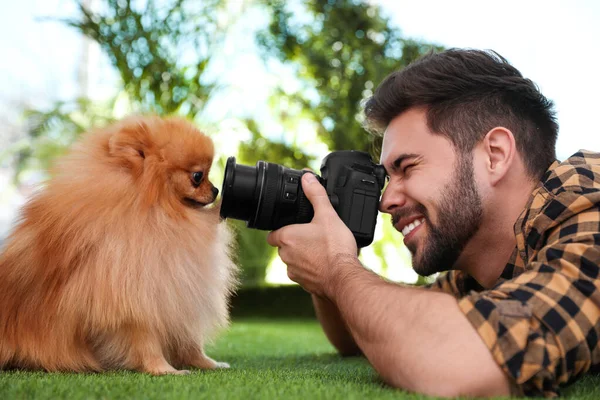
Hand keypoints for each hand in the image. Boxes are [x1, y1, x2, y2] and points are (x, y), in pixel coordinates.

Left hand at [267, 173, 358, 297]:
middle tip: (312, 235)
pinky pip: (303, 273)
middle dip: (295, 241)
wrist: (344, 278)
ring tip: (321, 249)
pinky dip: (311, 268)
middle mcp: (285, 256)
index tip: (294, 226)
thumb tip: (307, 177)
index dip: (282, 229)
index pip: (272, 233)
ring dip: (303, 256)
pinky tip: (325, 263)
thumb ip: (316, 194)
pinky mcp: (304, 284)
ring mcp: (294, 272)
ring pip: (293, 260)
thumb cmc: (335, 248)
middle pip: (284, 246)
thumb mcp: (327, 215)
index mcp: (286, 237)